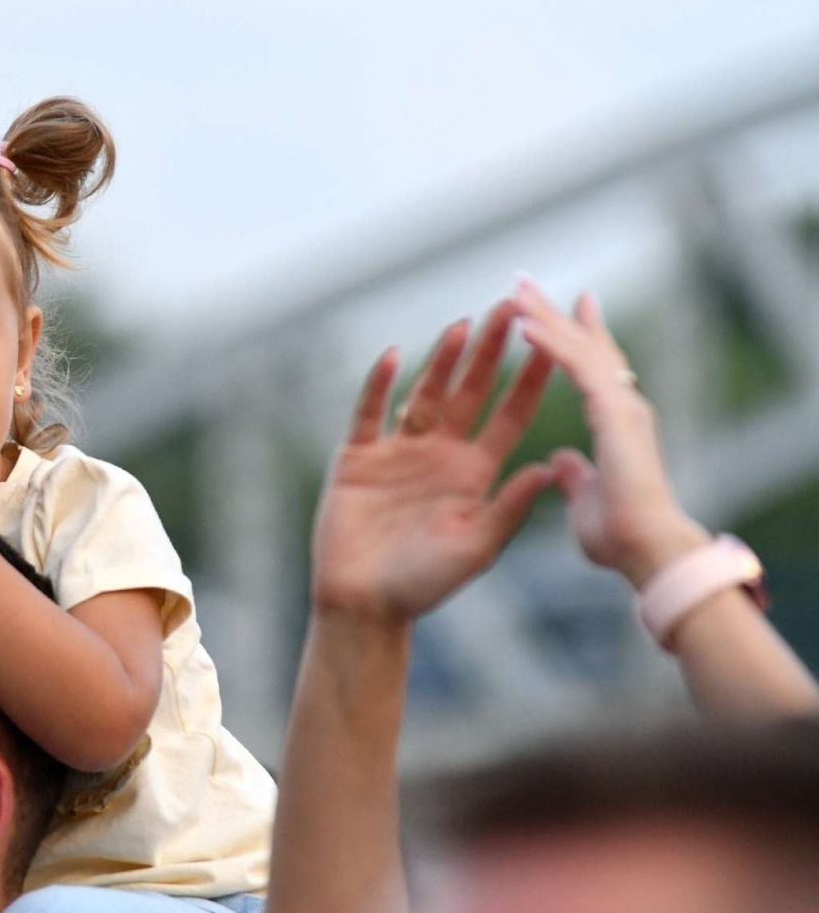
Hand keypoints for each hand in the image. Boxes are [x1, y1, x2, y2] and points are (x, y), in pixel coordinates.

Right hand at [312, 302, 555, 620]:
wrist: (363, 605)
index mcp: (474, 473)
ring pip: (425, 392)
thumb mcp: (476, 546)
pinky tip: (392, 356)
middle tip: (512, 307)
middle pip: (471, 391)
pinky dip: (378, 385)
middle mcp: (440, 454)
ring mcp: (398, 452)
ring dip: (443, 359)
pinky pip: (369, 412)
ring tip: (463, 323)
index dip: (531, 380)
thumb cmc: (422, 585)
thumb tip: (551, 467)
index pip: (510, 416)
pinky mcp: (358, 457)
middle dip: (492, 350)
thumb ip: (509, 506)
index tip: (555, 345)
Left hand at [511, 280, 708, 586]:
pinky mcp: (613, 414)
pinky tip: (524, 326)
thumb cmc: (623, 538)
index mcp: (615, 425)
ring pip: (577, 349)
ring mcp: (621, 406)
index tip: (561, 311)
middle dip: (552, 313)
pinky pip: (576, 370)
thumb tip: (562, 461)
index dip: (574, 340)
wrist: (648, 551)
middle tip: (521, 282)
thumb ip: (577, 476)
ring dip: (544, 317)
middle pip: (582, 348)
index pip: (591, 370)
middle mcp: (621, 407)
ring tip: (513, 289)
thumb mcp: (587, 499)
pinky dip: (550, 346)